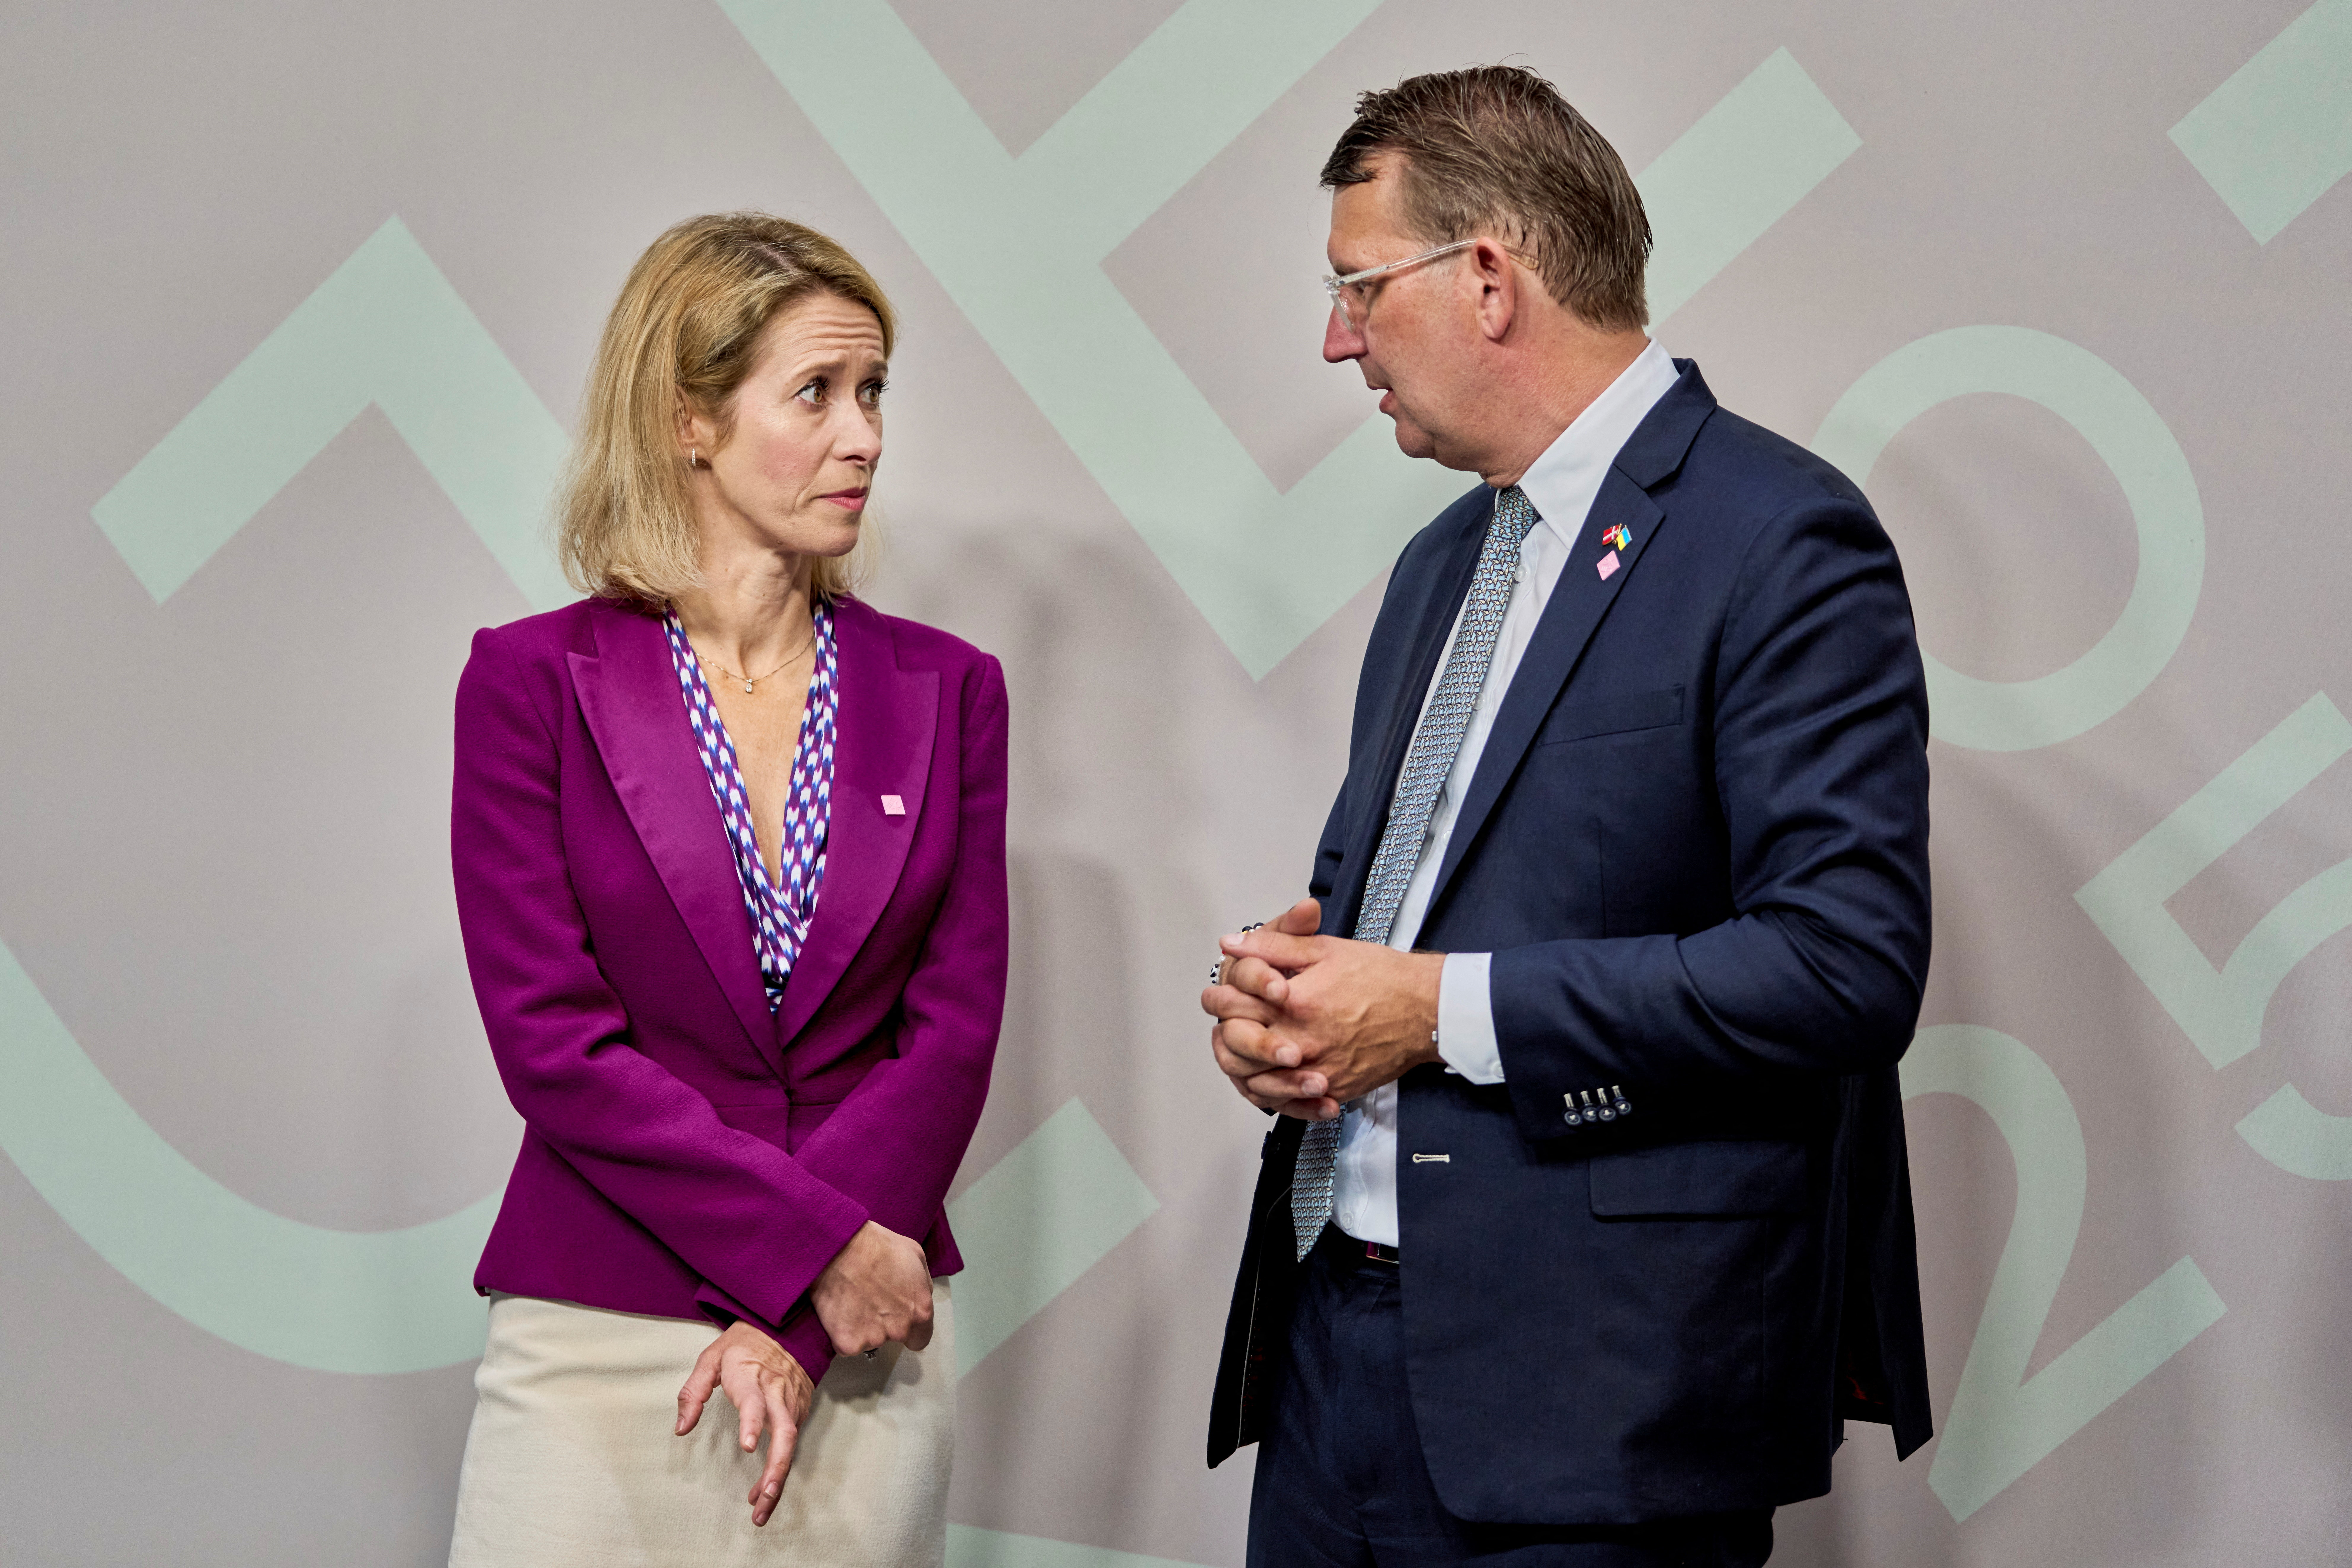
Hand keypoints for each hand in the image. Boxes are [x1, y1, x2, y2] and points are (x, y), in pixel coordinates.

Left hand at [676, 1320, 814, 1527]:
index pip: (754, 1400)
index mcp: (751, 1375)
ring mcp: (792, 1401)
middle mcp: (776, 1391)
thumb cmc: (744, 1343)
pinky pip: (793, 1443)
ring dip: (777, 1477)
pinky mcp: (801, 1409)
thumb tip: (681, 1428)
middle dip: (774, 1469)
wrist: (789, 1325)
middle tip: (760, 1499)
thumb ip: (693, 1392)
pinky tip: (766, 1488)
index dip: (752, 1423)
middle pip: (783, 1433)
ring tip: (760, 1508)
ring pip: (792, 1444)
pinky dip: (781, 1468)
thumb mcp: (710, 1358)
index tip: (747, 1447)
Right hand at [811, 1220, 933, 1356]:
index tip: (897, 1318)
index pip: (920, 1339)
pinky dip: (842, 1332)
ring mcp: (873, 1339)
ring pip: (869, 1341)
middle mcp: (900, 1329)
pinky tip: (839, 1311)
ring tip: (853, 1300)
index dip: (909, 1329)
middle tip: (870, 1299)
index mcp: (920, 1311)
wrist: (839, 1247)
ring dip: (862, 1327)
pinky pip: (846, 1345)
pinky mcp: (847, 1344)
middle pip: (894, 1338)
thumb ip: (923, 1285)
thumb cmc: (877, 1246)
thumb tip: (921, 1298)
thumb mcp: (915, 1255)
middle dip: (885, 1324)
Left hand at [1208, 924, 1442, 1112]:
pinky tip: (1274, 1081)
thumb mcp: (1324, 949)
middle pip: (1239, 1048)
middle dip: (1226, 1034)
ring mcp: (1319, 1071)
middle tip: (1225, 1024)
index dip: (1219, 998)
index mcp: (1295, 1004)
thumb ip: (1273, 946)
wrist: (1428, 1009)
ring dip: (1246, 1068)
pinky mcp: (1336, 1089)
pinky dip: (1278, 1096)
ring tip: (1244, 1053)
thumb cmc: (1383, 977)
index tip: (1220, 994)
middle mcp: (1303, 1042)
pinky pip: (1293, 1104)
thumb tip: (1231, 943)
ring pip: (1259, 1083)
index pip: (1234, 1006)